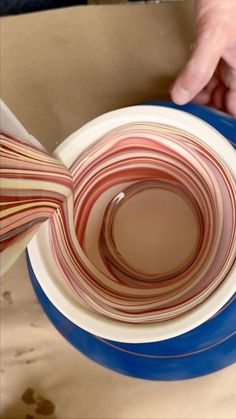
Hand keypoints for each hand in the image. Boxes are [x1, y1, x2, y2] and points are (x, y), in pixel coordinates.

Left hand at [170, 0, 235, 115]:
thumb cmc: (227, 2)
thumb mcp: (214, 37)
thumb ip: (199, 68)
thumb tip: (180, 98)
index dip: (223, 119)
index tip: (204, 130)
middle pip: (226, 100)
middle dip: (209, 111)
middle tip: (186, 120)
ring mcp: (229, 60)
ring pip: (217, 89)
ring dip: (201, 99)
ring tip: (182, 109)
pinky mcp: (218, 51)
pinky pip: (210, 75)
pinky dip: (198, 84)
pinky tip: (184, 89)